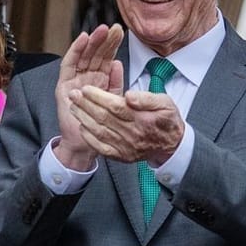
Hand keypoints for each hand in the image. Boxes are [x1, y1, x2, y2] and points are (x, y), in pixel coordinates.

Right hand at [52, 24, 124, 170]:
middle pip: (96, 54)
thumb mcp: (114, 101)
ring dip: (92, 42)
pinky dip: (75, 51)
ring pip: (84, 56)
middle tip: (114, 28)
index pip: (106, 58)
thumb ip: (116, 83)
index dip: (113, 45)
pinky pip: (69, 64)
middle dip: (104, 40)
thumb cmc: (100, 123)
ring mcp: (74, 80)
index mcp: (100, 80)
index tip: (121, 32)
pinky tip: (83, 39)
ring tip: (102, 30)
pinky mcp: (64, 85)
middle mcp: (87, 77)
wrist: (86, 143)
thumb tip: (118, 63)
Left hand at [68, 85, 184, 165]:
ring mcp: (125, 147)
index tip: (86, 89)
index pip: (114, 106)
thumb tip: (128, 95)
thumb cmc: (167, 121)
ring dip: (84, 118)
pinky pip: (101, 148)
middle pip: (103, 118)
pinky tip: (82, 127)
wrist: (172, 146)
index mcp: (141, 119)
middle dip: (85, 105)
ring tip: (74, 107)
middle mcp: (131, 134)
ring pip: (99, 131)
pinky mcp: (121, 155)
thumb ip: (146, 98)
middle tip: (73, 94)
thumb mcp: (165, 102)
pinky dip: (90, 138)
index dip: (98, 97)